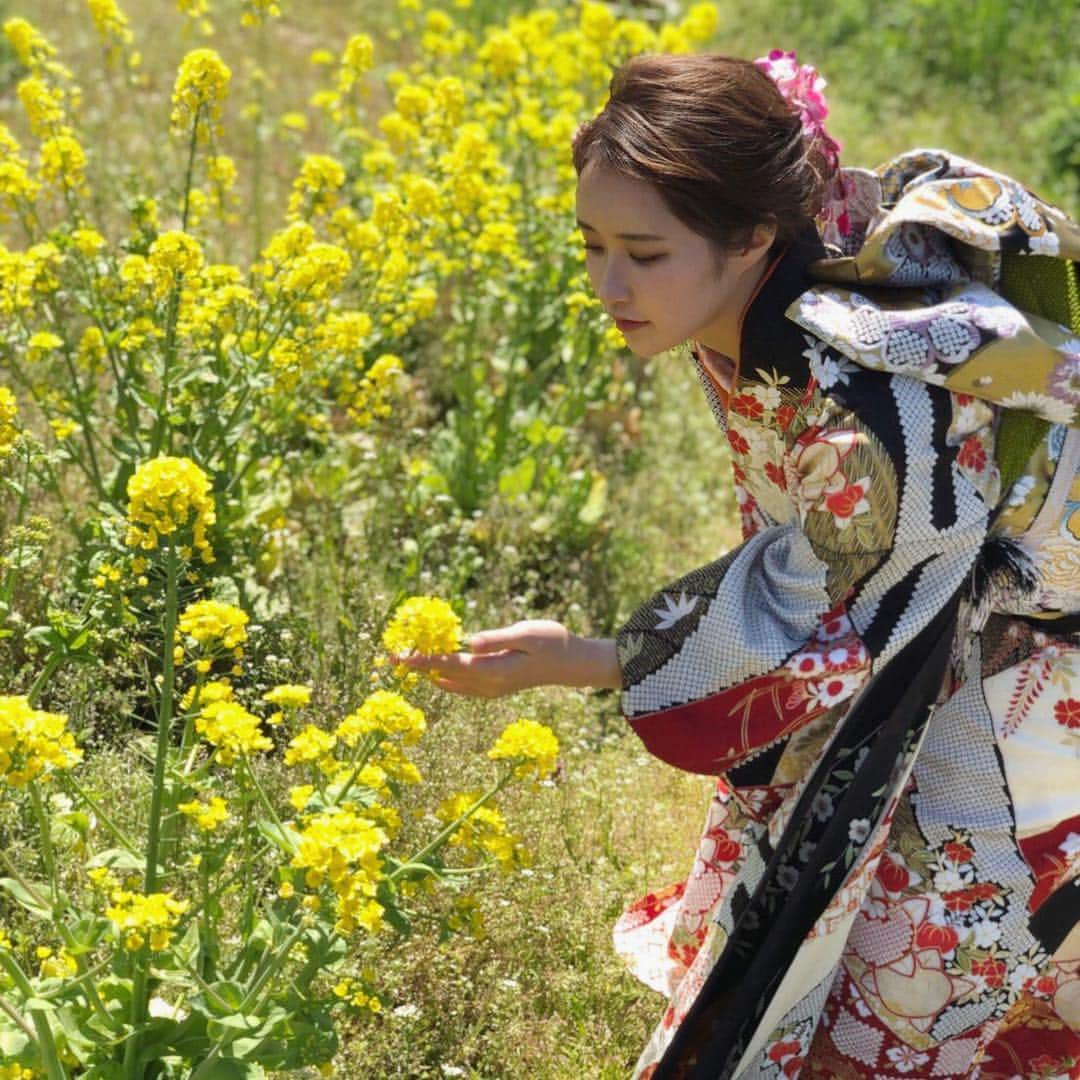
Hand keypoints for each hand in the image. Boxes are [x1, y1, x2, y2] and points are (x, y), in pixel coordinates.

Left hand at [394, 619, 620, 697]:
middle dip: (419, 667)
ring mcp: (492, 689)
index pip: (451, 664)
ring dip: (430, 673)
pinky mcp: (496, 688)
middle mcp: (489, 685)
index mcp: (494, 670)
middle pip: (445, 675)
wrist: (572, 663)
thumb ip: (496, 639)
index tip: (401, 656)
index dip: (425, 659)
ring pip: (452, 683)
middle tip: (391, 659)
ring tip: (407, 665)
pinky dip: (446, 679)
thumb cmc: (552, 641)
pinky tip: (436, 676)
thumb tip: (468, 642)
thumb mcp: (526, 634)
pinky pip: (463, 687)